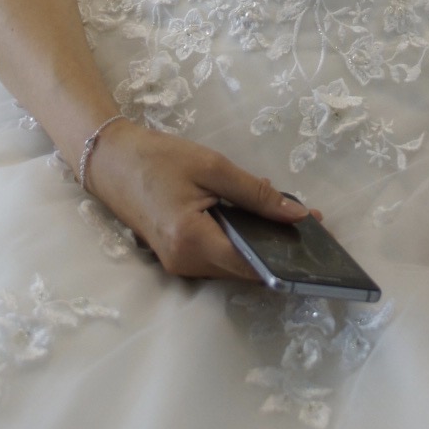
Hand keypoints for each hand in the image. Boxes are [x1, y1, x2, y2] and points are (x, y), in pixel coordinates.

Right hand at [85, 120, 314, 281]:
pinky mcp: (177, 257)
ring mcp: (179, 265)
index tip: (317, 246)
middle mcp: (185, 263)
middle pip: (244, 270)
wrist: (111, 160)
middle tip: (310, 226)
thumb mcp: (210, 166)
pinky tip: (257, 224)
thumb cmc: (158, 158)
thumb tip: (296, 214)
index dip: (286, 259)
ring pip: (231, 266)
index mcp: (192, 241)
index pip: (251, 265)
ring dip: (259, 249)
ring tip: (290, 223)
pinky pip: (217, 258)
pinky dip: (239, 244)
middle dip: (278, 252)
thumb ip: (254, 193)